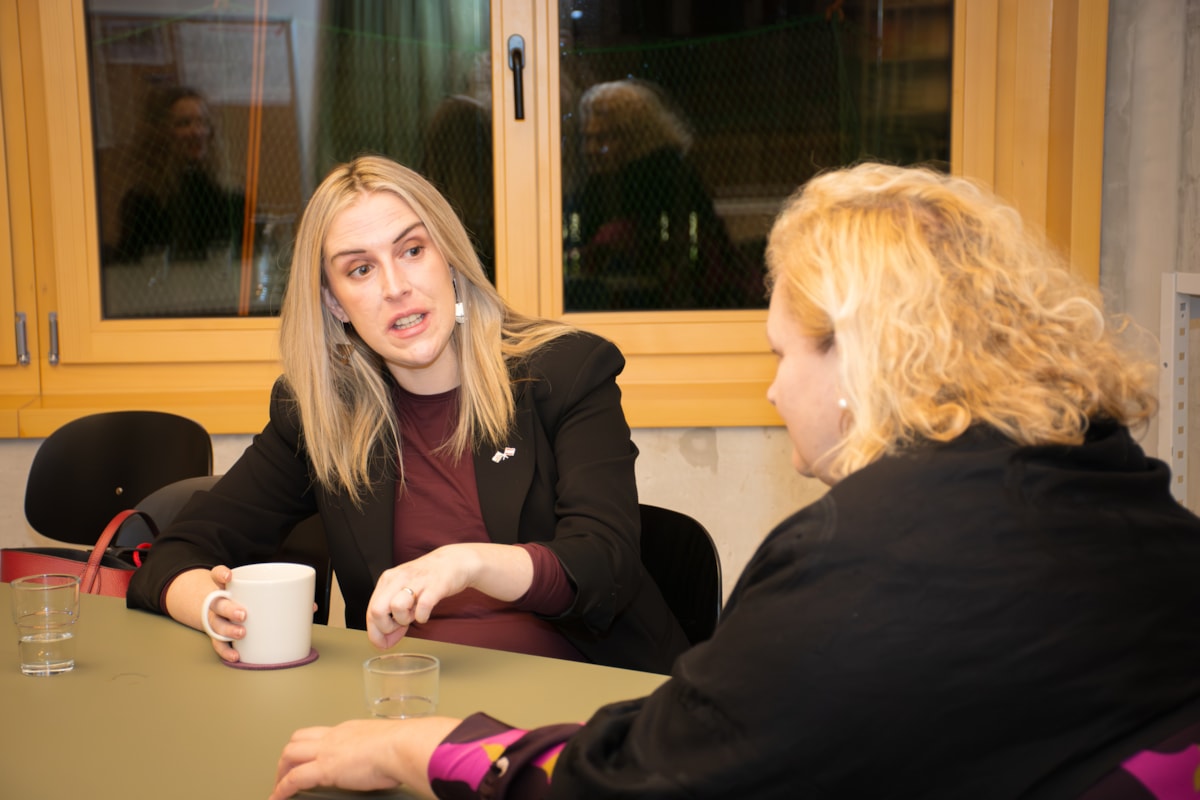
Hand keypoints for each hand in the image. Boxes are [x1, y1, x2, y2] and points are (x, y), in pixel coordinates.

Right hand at [163, 565, 242, 661]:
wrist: (193, 597)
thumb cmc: (219, 588)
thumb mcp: (224, 580)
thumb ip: (244, 581)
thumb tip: (277, 585)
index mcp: (216, 584)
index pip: (217, 574)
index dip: (222, 574)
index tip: (228, 576)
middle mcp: (212, 601)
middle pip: (218, 604)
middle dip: (229, 609)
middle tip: (242, 614)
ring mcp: (211, 617)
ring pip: (217, 624)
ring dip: (228, 630)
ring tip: (240, 634)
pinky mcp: (212, 630)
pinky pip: (217, 641)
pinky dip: (225, 650)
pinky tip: (234, 656)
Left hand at [268, 716, 460, 799]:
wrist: (402, 745)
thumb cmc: (405, 745)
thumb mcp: (392, 743)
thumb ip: (386, 750)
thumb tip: (395, 760)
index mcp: (350, 729)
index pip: (322, 734)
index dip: (310, 746)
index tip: (310, 758)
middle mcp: (335, 736)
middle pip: (298, 739)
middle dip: (288, 756)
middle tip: (285, 772)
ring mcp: (327, 751)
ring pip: (290, 754)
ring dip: (281, 771)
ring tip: (278, 787)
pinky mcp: (324, 769)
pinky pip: (293, 779)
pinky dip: (281, 790)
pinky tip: (277, 799)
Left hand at [366, 545, 478, 649]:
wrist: (454, 561)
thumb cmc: (427, 579)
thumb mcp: (404, 591)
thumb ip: (392, 613)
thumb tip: (384, 640)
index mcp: (388, 580)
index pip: (371, 611)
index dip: (375, 633)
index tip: (383, 644)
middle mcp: (398, 579)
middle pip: (377, 610)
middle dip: (386, 628)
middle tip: (400, 627)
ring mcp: (416, 581)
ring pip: (397, 608)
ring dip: (405, 619)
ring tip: (414, 614)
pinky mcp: (435, 586)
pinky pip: (422, 607)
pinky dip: (422, 617)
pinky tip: (425, 613)